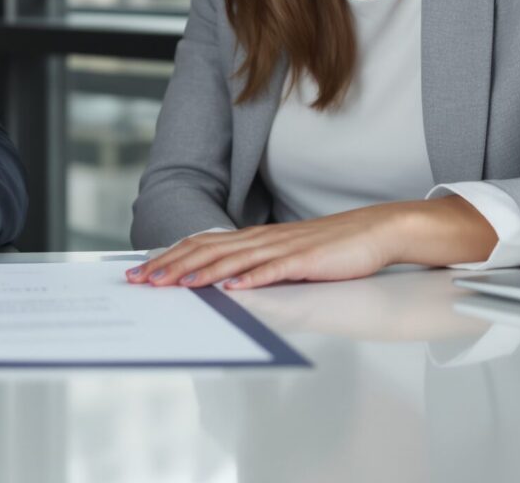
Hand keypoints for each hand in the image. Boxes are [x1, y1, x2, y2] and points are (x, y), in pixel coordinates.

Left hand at [125, 196, 496, 289]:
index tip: (143, 272)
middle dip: (171, 265)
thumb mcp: (286, 255)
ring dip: (199, 273)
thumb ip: (256, 265)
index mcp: (256, 238)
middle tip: (142, 280)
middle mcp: (263, 239)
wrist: (377, 230)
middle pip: (208, 251)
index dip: (171, 257)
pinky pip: (273, 271)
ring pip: (232, 261)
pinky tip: (230, 288)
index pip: (203, 245)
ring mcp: (284, 249)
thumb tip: (223, 282)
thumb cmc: (332, 247)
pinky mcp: (307, 261)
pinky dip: (249, 280)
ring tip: (173, 284)